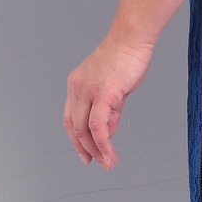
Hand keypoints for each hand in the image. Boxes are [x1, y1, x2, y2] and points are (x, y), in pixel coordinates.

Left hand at [63, 35, 153, 167]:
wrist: (132, 39)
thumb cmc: (126, 57)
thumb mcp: (114, 88)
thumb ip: (110, 110)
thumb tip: (109, 130)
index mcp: (76, 85)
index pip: (70, 118)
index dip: (76, 139)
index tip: (85, 153)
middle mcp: (77, 88)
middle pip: (74, 127)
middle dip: (84, 149)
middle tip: (97, 162)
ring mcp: (87, 91)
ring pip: (84, 130)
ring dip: (96, 150)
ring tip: (108, 162)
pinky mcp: (102, 94)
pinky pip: (98, 126)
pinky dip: (103, 143)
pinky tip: (110, 153)